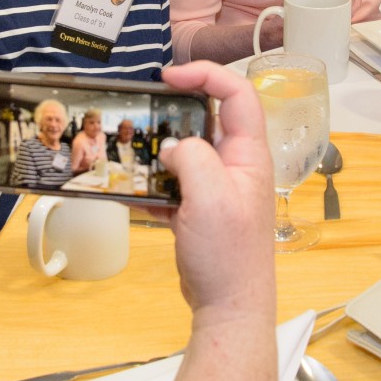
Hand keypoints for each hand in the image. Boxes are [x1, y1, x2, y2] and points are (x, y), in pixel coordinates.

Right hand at [157, 62, 274, 323]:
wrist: (229, 305)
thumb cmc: (229, 255)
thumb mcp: (209, 197)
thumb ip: (191, 158)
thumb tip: (172, 146)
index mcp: (248, 154)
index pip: (237, 94)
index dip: (206, 75)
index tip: (169, 77)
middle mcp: (236, 165)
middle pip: (207, 119)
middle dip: (173, 113)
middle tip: (143, 114)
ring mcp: (218, 187)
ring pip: (186, 152)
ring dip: (158, 153)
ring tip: (131, 155)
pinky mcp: (201, 208)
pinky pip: (174, 183)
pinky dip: (153, 185)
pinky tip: (133, 193)